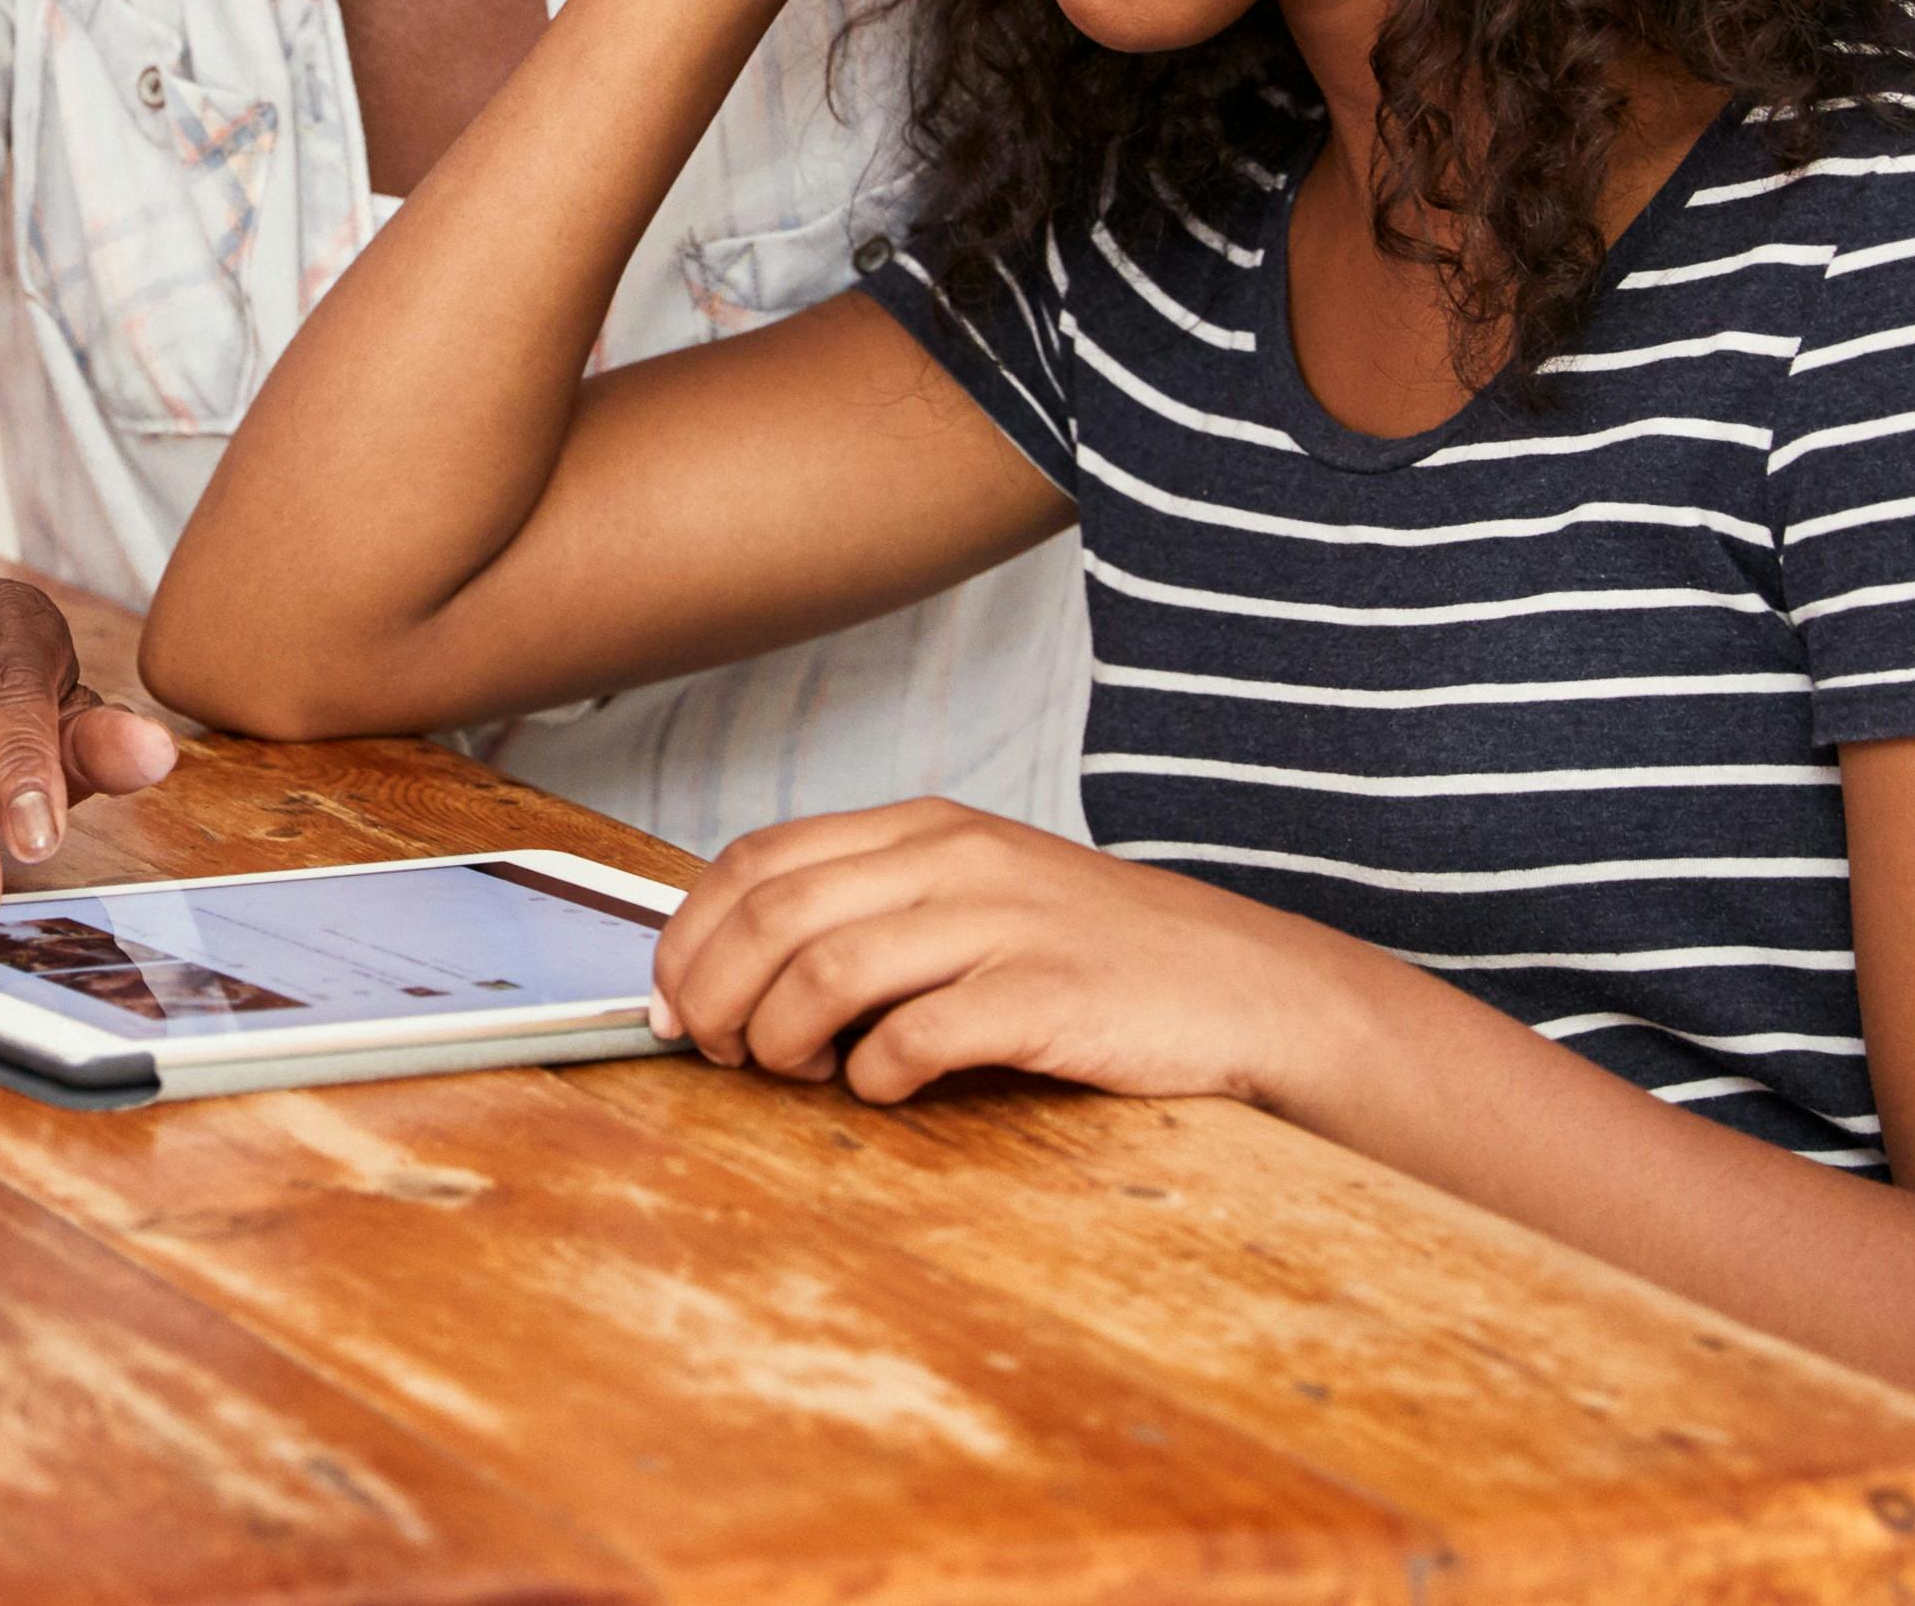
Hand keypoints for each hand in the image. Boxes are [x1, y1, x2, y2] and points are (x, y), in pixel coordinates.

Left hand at [649, 797, 1378, 1108]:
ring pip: (824, 968)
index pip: (757, 858)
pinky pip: (915, 1035)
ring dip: (778, 1037)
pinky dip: (872, 1073)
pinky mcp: (1044, 996)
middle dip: (711, 993)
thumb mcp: (978, 894)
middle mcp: (953, 859)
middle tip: (713, 1050)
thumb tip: (742, 974)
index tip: (668, 998)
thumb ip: (873, 911)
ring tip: (795, 1071)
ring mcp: (1000, 922)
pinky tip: (882, 1086)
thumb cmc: (1098, 956)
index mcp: (924, 827)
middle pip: (773, 914)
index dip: (688, 932)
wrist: (1246, 987)